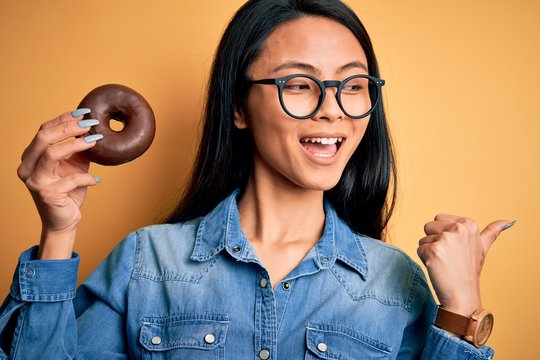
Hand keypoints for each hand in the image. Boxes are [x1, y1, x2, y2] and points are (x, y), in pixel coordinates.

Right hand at [17, 110, 102, 258]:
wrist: (64, 220)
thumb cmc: (69, 191)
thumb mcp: (75, 165)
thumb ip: (78, 148)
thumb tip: (91, 128)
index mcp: (31, 157)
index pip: (43, 130)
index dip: (63, 119)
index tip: (84, 113)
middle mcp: (27, 167)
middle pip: (43, 137)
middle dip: (68, 127)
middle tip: (90, 123)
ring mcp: (35, 181)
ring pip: (52, 154)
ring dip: (76, 145)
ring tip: (95, 141)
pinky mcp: (46, 194)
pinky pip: (70, 179)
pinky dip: (86, 177)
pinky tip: (97, 179)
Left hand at [417, 214, 510, 315]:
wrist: (463, 294)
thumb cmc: (469, 270)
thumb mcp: (482, 248)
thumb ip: (492, 232)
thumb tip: (507, 221)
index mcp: (469, 224)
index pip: (438, 218)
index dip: (442, 234)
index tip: (455, 248)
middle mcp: (458, 228)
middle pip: (428, 226)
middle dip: (434, 241)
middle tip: (448, 256)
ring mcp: (446, 239)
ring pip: (423, 239)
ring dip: (429, 251)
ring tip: (444, 262)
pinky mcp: (434, 250)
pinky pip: (419, 249)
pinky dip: (425, 260)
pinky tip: (438, 268)